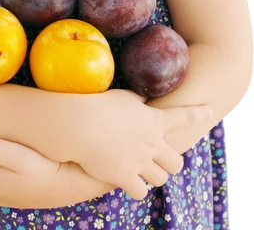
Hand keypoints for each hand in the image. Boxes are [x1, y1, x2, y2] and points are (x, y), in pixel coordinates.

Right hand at [73, 88, 212, 200]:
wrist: (79, 124)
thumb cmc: (99, 105)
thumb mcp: (123, 97)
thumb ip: (138, 100)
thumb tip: (144, 101)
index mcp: (153, 120)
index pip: (183, 116)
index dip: (197, 113)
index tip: (210, 110)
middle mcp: (151, 143)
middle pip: (176, 162)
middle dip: (169, 163)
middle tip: (158, 160)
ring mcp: (139, 161)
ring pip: (160, 179)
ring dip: (153, 176)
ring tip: (141, 171)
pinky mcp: (124, 176)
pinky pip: (140, 192)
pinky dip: (136, 188)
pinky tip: (128, 181)